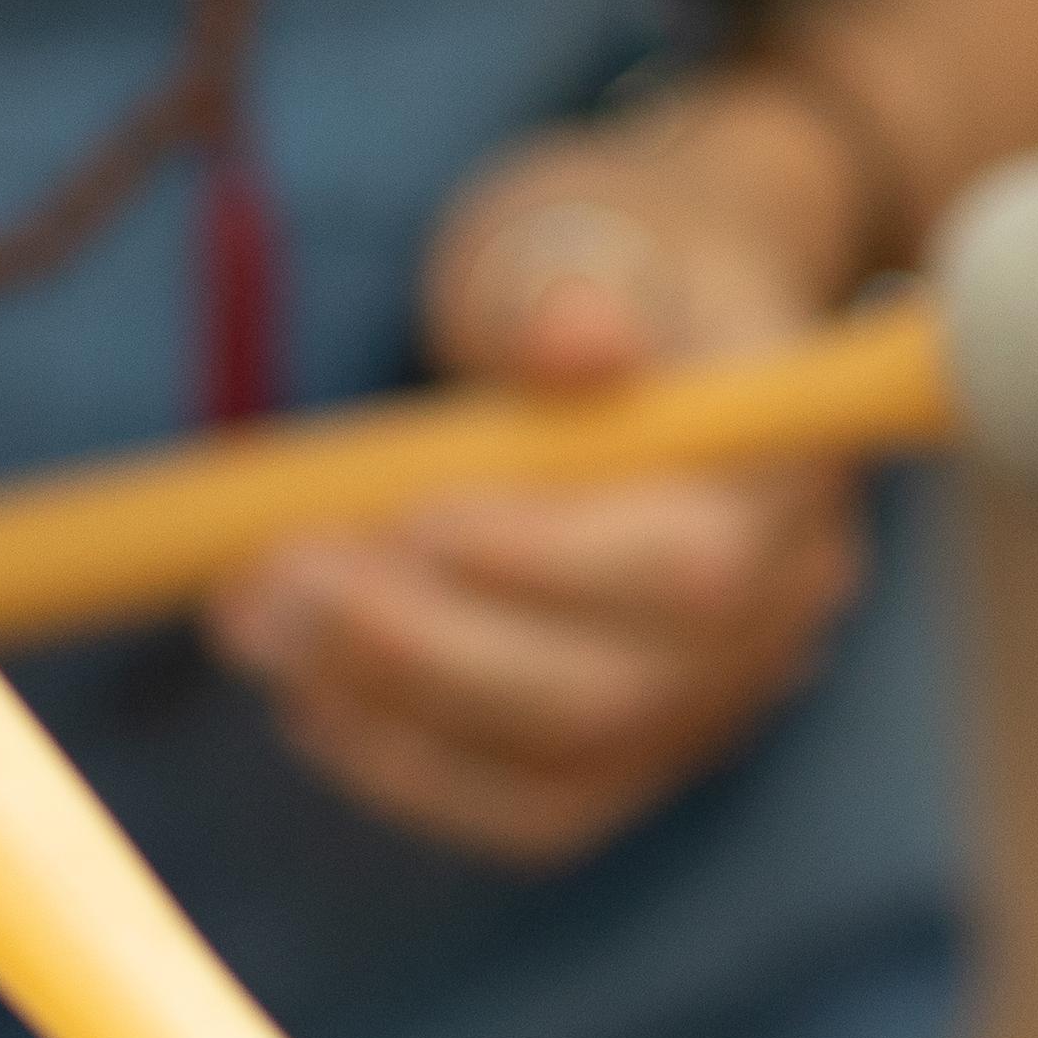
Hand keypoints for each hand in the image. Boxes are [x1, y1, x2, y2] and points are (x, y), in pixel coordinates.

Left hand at [206, 90, 871, 865]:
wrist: (636, 314)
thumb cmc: (594, 261)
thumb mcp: (579, 225)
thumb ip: (563, 285)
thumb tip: (576, 337)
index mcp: (782, 468)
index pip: (683, 563)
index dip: (535, 559)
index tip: (397, 516)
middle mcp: (775, 607)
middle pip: (609, 692)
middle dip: (416, 647)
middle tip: (268, 579)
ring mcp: (712, 698)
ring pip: (562, 771)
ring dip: (386, 708)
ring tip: (255, 623)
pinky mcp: (638, 755)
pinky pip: (527, 812)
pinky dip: (407, 770)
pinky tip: (308, 696)